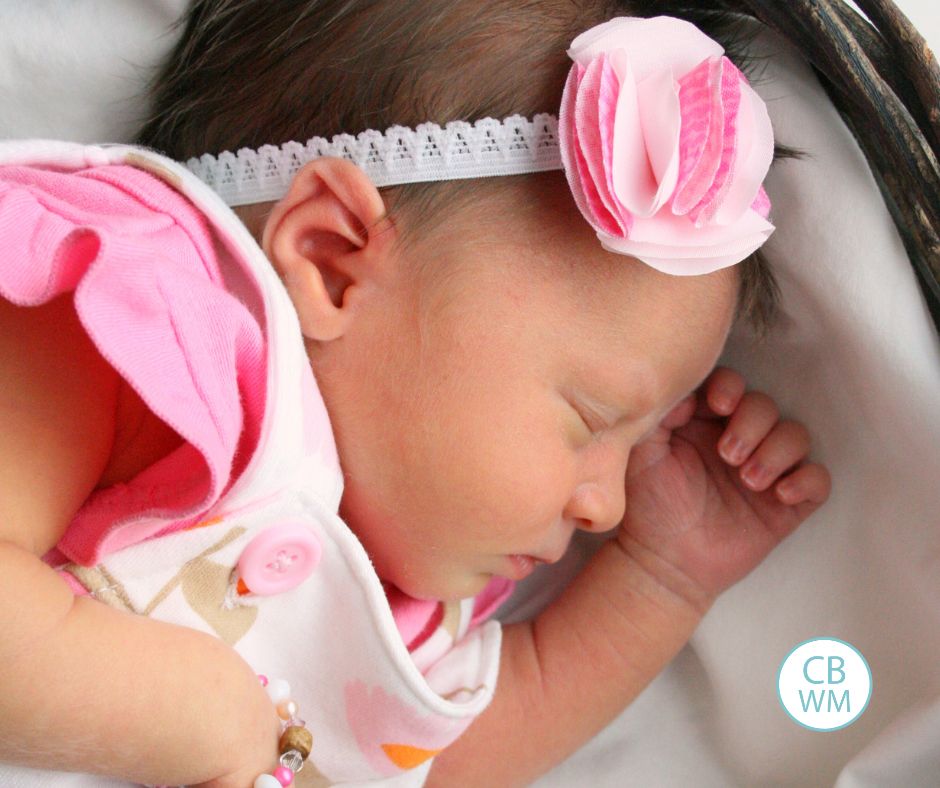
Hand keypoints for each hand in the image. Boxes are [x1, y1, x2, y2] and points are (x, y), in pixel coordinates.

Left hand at [618, 366, 830, 608]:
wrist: (664, 561)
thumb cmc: (650, 504)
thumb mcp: (642, 455)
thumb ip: (658, 418)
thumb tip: (685, 393)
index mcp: (704, 421)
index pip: (730, 386)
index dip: (730, 387)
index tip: (719, 405)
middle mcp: (739, 438)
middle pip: (765, 406)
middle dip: (752, 424)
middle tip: (728, 455)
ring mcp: (766, 469)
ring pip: (796, 436)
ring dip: (777, 451)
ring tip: (748, 480)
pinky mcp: (786, 503)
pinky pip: (817, 480)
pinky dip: (806, 480)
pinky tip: (779, 494)